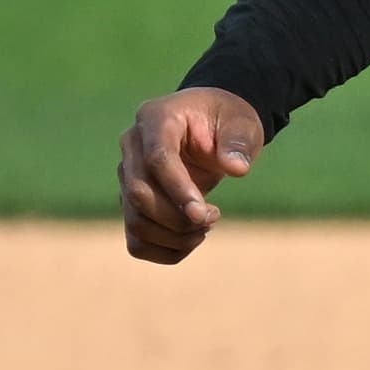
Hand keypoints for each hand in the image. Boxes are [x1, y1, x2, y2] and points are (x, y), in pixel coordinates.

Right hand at [117, 87, 266, 264]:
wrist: (213, 127)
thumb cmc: (227, 122)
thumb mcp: (241, 123)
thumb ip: (239, 142)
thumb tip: (236, 168)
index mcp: (156, 118)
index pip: (157, 159)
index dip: (178, 190)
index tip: (205, 214)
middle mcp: (133, 146)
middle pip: (139, 194)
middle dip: (179, 218)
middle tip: (214, 217)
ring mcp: (127, 176)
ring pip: (136, 222)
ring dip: (176, 237)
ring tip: (206, 225)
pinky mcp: (132, 202)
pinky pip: (137, 240)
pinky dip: (167, 250)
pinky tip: (193, 237)